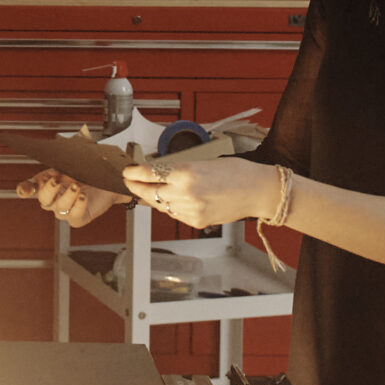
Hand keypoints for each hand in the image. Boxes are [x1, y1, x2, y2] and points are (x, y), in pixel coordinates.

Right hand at [18, 168, 122, 228]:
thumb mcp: (72, 164)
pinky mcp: (78, 218)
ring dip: (67, 197)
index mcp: (47, 185)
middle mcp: (54, 200)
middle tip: (56, 180)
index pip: (30, 188)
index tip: (24, 189)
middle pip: (44, 199)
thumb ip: (62, 159)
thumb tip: (56, 149)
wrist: (108, 183)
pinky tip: (83, 197)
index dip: (25, 189)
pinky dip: (78, 206)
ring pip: (60, 209)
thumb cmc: (87, 173)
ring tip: (76, 186)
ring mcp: (65, 210)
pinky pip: (74, 216)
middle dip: (48, 190)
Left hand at [120, 156, 275, 227]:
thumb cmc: (235, 172)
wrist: (257, 191)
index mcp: (185, 173)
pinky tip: (168, 201)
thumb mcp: (202, 162)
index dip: (134, 174)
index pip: (149, 174)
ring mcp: (190, 210)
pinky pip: (175, 214)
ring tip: (147, 191)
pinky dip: (169, 207)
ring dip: (152, 198)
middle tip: (129, 181)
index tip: (127, 172)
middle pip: (150, 192)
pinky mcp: (196, 222)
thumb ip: (178, 170)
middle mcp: (185, 193)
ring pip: (161, 206)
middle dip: (137, 187)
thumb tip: (158, 173)